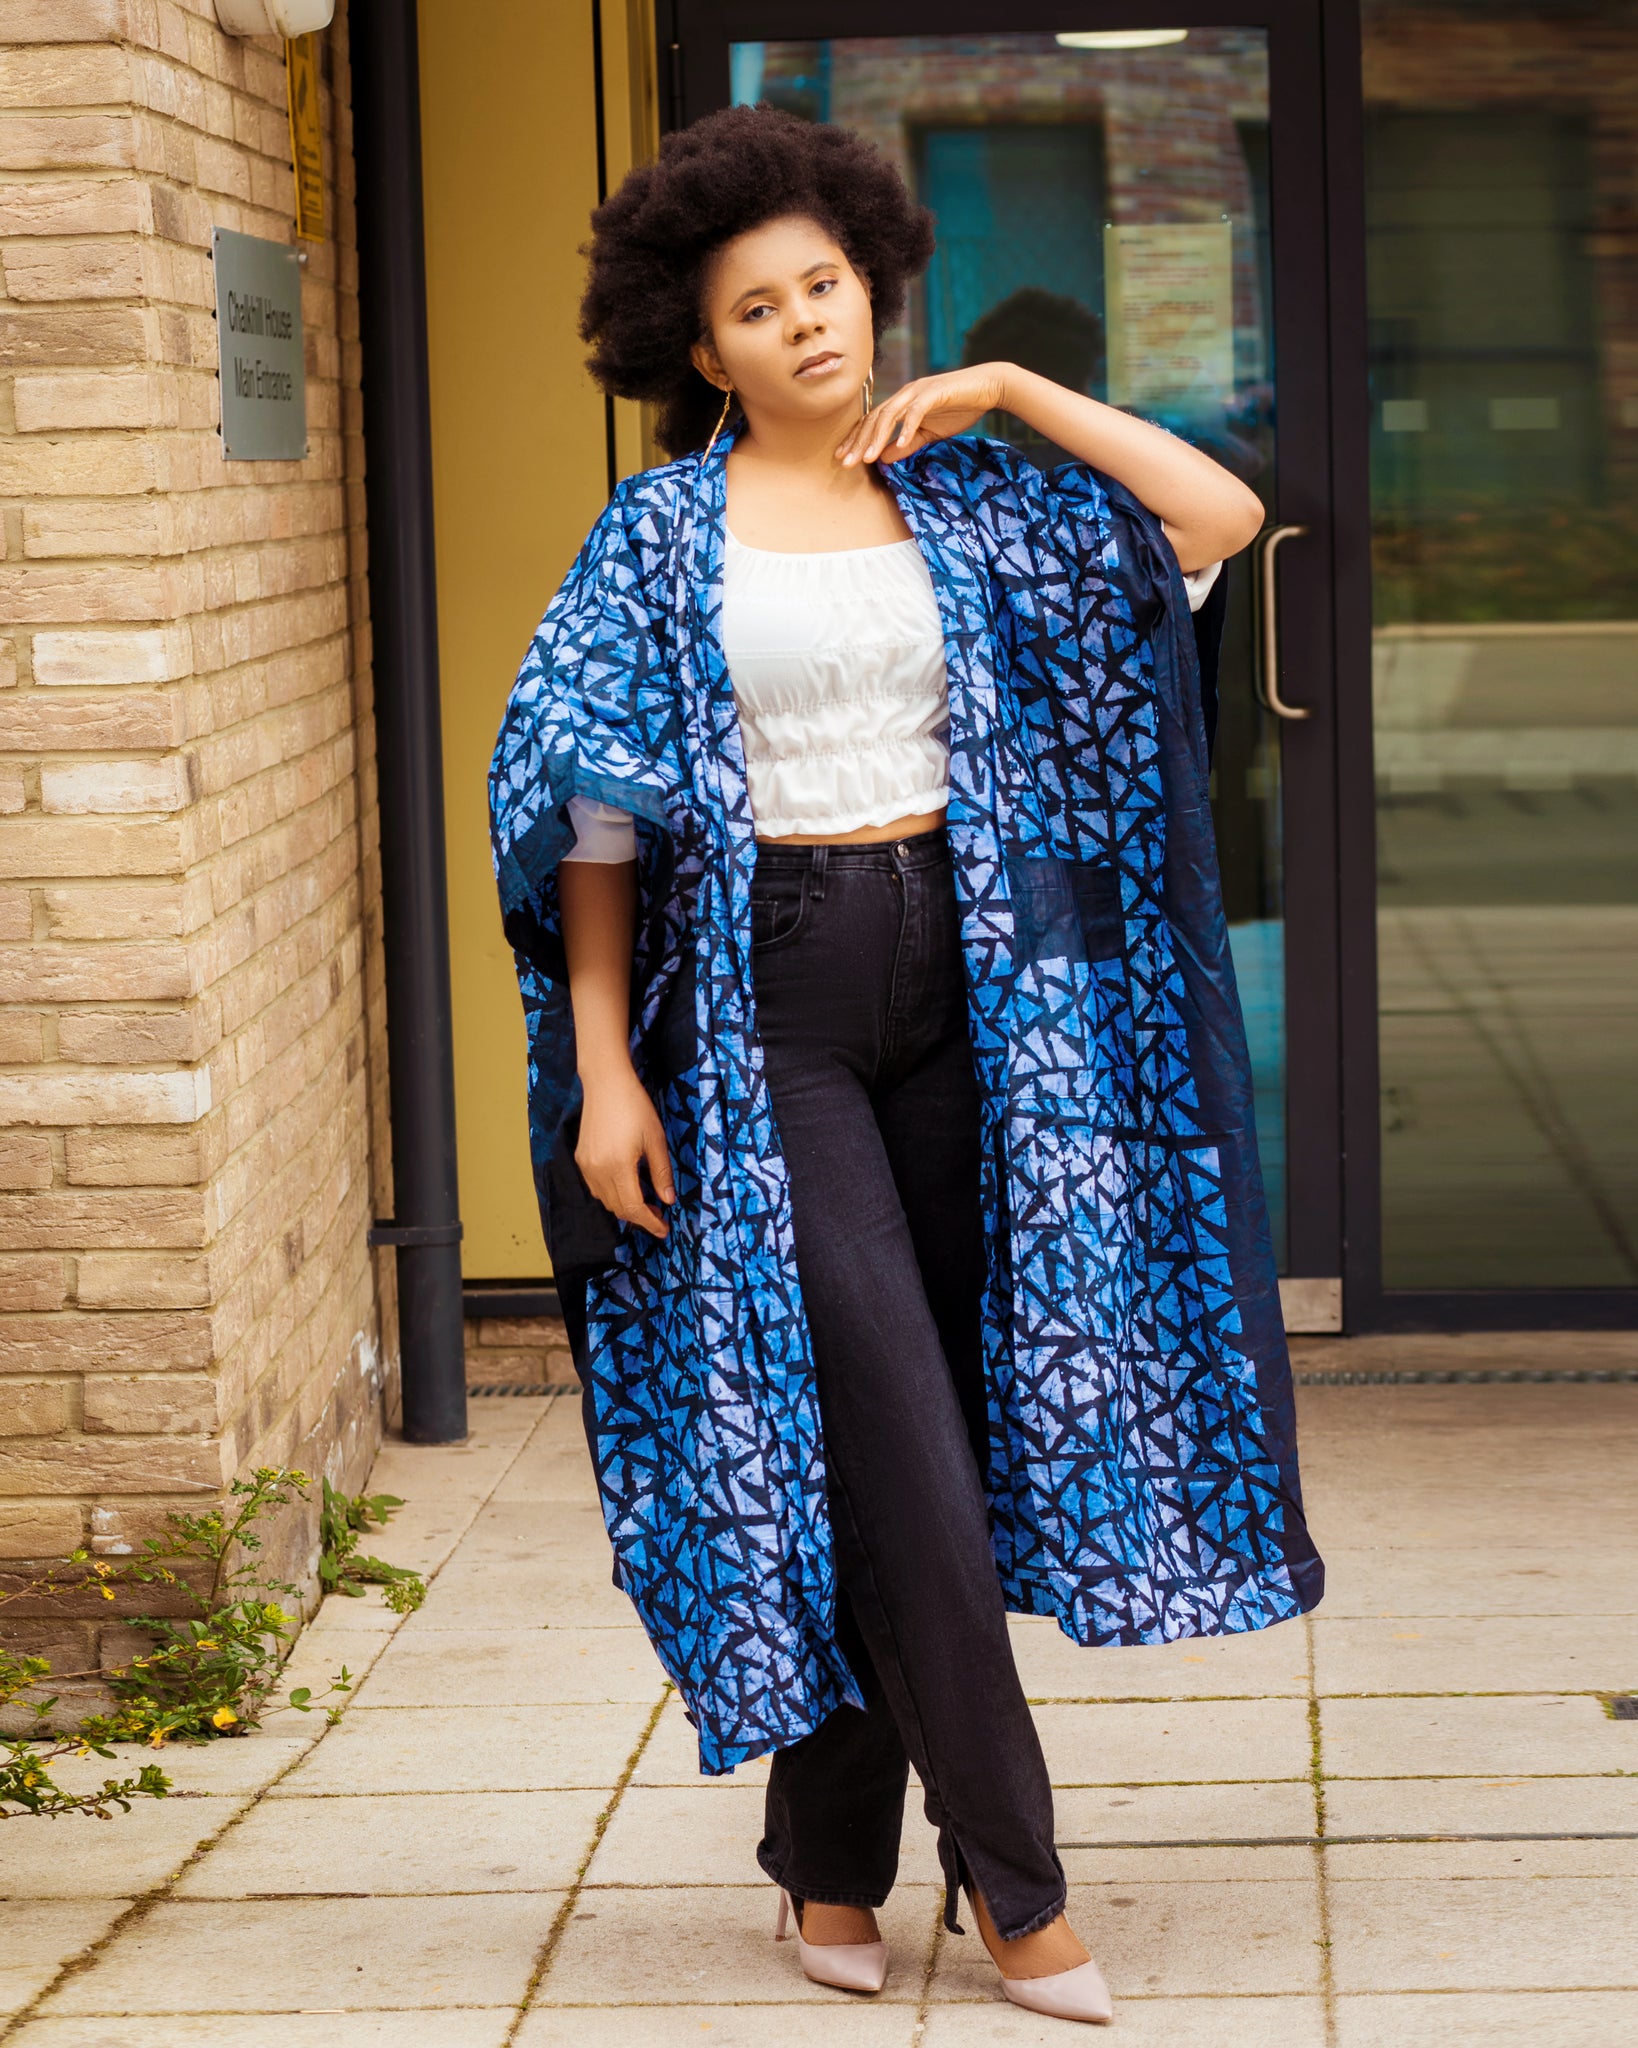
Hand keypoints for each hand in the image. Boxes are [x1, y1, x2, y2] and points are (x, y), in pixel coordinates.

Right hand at [575, 1063, 675, 1238]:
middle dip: (639, 1217)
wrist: (606, 1084)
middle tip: (658, 1217)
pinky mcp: (581, 1159)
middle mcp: (598, 1171)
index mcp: (618, 1167)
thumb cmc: (635, 1107)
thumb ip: (661, 1173)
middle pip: (619, 1208)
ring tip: (645, 1203)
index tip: (664, 1229)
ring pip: (605, 1200)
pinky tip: (625, 1187)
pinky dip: (611, 1195)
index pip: (634, 1208)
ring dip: (625, 1207)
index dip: (650, 1222)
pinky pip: (596, 1188)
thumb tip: (668, 1200)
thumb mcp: (656, 1140)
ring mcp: (586, 1166)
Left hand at [835, 362, 1010, 467]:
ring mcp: (918, 392)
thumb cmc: (959, 408)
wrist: (987, 387)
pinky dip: (907, 427)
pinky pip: (916, 411)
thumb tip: (884, 458)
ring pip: (890, 415)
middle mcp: (905, 394)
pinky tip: (899, 444)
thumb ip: (907, 444)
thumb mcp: (929, 433)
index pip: (872, 422)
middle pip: (875, 419)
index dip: (856, 440)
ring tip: (867, 458)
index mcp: (902, 403)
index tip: (843, 459)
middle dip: (859, 442)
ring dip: (877, 437)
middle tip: (845, 464)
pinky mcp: (934, 392)